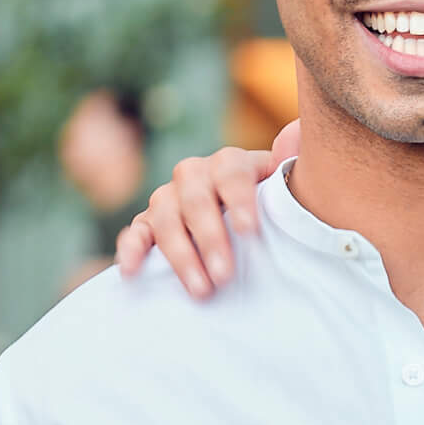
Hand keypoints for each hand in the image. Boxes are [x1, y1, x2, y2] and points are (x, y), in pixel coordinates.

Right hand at [117, 119, 299, 296]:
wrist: (241, 214)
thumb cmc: (270, 204)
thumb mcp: (286, 184)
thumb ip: (291, 160)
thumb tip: (293, 134)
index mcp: (230, 164)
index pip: (231, 174)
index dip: (240, 201)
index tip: (250, 232)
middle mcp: (194, 175)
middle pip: (196, 201)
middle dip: (210, 240)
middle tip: (225, 277)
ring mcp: (168, 198)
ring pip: (164, 219)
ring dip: (180, 255)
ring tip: (201, 290)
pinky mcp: (148, 223)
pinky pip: (134, 232)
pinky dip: (130, 249)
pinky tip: (131, 271)